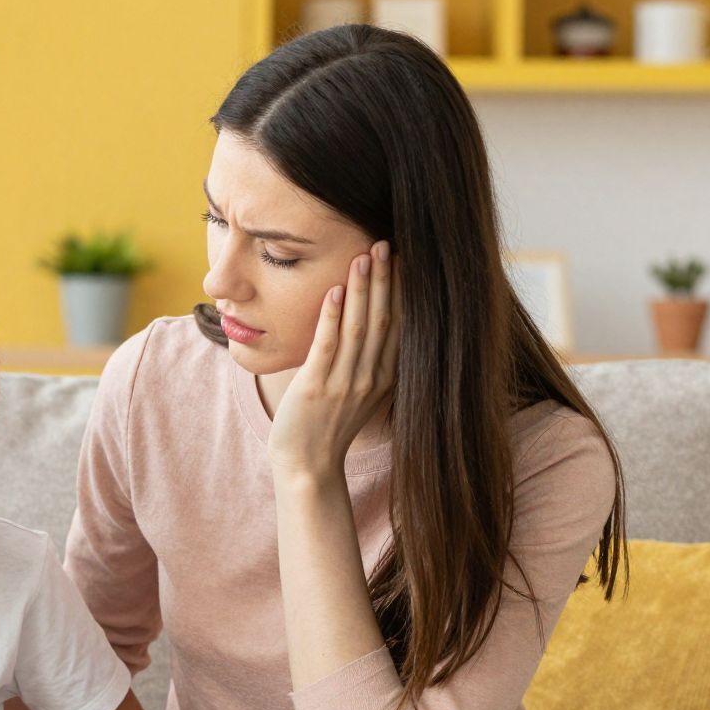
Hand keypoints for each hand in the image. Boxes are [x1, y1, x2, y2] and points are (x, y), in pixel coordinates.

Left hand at [267, 241, 399, 482]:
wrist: (307, 467)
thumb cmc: (326, 427)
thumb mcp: (358, 393)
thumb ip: (369, 362)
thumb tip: (372, 326)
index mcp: (384, 377)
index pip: (399, 324)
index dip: (401, 289)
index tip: (403, 257)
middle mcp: (370, 378)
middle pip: (384, 319)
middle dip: (386, 279)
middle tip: (386, 242)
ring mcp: (344, 384)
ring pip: (359, 328)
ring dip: (362, 290)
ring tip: (364, 255)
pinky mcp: (315, 388)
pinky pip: (327, 347)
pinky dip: (331, 318)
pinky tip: (333, 291)